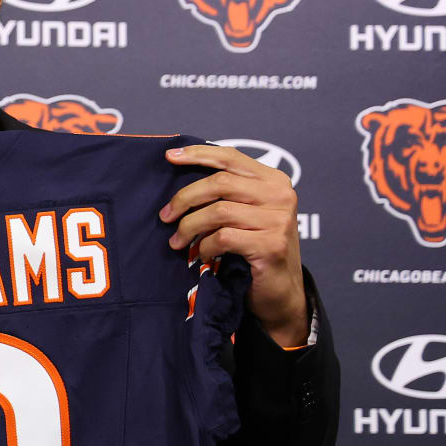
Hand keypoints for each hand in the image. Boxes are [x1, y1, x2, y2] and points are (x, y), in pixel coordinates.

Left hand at [162, 145, 308, 346]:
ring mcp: (279, 220)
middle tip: (165, 217)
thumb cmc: (255, 247)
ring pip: (218, 212)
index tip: (169, 157)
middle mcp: (280, 194)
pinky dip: (204, 247)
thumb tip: (179, 174)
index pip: (231, 157)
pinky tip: (202, 255)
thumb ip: (226, 192)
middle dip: (184, 198)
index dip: (198, 154)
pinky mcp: (271, 245)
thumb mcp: (245, 213)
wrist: (280, 290)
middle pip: (219, 183)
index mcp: (273, 180)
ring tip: (178, 241)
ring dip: (189, 227)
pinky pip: (223, 238)